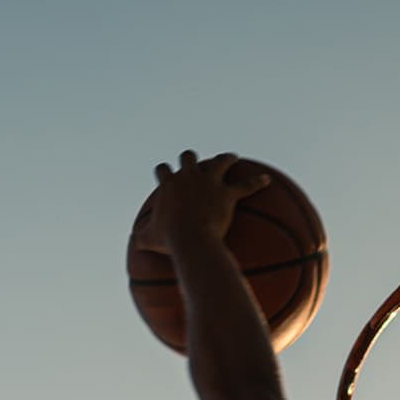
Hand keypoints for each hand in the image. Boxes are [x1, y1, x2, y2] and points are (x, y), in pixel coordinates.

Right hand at [140, 148, 270, 250]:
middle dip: (192, 158)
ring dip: (226, 159)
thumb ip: (139, 236)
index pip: (162, 169)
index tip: (166, 173)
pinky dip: (256, 182)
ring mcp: (210, 182)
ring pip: (220, 162)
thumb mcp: (147, 239)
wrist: (190, 240)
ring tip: (231, 158)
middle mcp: (189, 176)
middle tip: (196, 161)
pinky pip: (246, 185)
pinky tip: (266, 181)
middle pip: (189, 157)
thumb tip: (133, 242)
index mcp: (169, 184)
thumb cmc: (168, 240)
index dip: (164, 171)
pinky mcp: (227, 193)